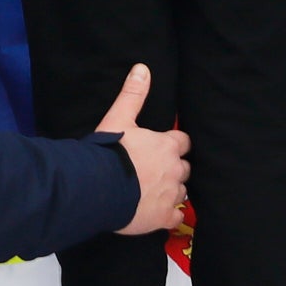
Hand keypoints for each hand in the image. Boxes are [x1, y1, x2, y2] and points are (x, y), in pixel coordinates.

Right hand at [95, 62, 190, 236]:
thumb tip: (143, 68)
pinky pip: (177, 216)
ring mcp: (171, 195)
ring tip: (155, 191)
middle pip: (184, 168)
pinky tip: (159, 213)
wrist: (100, 187)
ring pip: (182, 191)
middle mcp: (174, 170)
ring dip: (172, 190)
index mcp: (166, 146)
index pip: (183, 142)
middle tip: (156, 170)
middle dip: (174, 168)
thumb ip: (133, 95)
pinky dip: (170, 214)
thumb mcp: (118, 118)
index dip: (175, 143)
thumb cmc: (110, 152)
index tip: (167, 146)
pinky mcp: (164, 217)